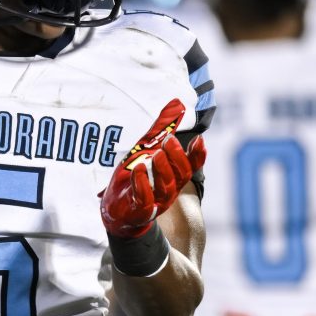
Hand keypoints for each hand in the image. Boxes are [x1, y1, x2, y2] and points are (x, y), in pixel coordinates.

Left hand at [100, 98, 206, 237]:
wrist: (117, 210)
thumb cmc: (135, 178)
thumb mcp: (146, 149)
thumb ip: (160, 129)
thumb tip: (177, 104)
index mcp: (173, 175)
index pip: (192, 165)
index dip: (198, 154)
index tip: (199, 140)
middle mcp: (169, 189)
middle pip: (181, 174)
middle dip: (177, 157)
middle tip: (168, 140)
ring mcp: (156, 201)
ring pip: (166, 187)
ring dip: (162, 169)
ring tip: (156, 154)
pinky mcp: (140, 211)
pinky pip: (145, 199)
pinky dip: (142, 184)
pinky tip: (138, 170)